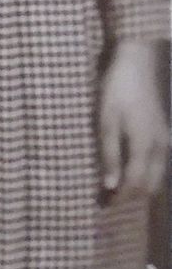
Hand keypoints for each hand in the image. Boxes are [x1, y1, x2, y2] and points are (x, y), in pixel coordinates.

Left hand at [98, 40, 168, 198]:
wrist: (138, 63)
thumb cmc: (117, 90)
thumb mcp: (106, 122)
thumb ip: (110, 154)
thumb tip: (110, 185)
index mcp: (144, 145)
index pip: (135, 183)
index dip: (121, 197)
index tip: (104, 205)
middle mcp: (160, 147)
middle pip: (150, 185)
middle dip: (131, 196)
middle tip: (109, 201)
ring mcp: (165, 140)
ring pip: (159, 176)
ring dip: (141, 187)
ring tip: (118, 190)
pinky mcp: (164, 133)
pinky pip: (160, 164)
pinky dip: (148, 175)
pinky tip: (133, 172)